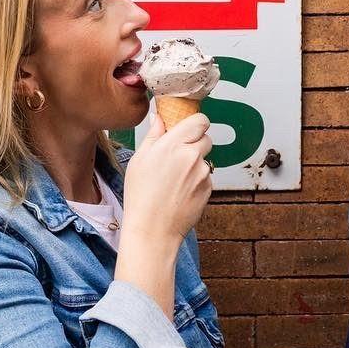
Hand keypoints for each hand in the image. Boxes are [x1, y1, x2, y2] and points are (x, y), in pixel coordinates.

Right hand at [121, 110, 212, 244]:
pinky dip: (197, 181)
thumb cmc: (141, 196)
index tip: (187, 128)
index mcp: (173, 145)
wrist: (153, 229)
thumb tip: (159, 118)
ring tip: (174, 180)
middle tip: (177, 156)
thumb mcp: (139, 160)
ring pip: (205, 159)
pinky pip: (206, 177)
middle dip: (195, 143)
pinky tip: (180, 192)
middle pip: (205, 138)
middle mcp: (192, 156)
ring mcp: (203, 173)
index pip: (200, 120)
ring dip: (195, 164)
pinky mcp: (209, 189)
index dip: (195, 123)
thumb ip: (153, 135)